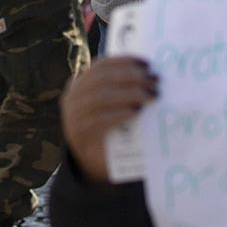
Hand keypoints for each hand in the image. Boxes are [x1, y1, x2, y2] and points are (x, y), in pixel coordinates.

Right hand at [61, 56, 157, 184]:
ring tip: (149, 96)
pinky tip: (135, 112)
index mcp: (79, 85)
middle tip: (154, 81)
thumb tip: (150, 74)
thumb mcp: (112, 106)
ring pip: (100, 97)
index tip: (146, 63)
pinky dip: (118, 114)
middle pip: (102, 79)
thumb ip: (122, 90)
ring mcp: (73, 117)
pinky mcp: (79, 136)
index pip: (100, 66)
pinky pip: (99, 120)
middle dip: (130, 76)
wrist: (94, 165)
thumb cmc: (109, 131)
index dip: (123, 61)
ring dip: (128, 94)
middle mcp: (72, 98)